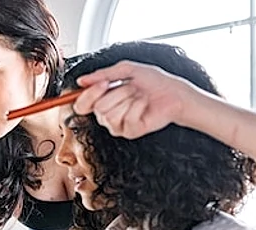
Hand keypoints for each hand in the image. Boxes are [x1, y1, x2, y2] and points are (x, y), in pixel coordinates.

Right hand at [73, 60, 190, 138]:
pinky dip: (138, 107)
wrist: (174, 93)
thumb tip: (82, 81)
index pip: (81, 105)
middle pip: (98, 108)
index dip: (89, 95)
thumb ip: (102, 74)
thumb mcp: (126, 70)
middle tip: (132, 88)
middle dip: (119, 93)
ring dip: (129, 99)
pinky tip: (145, 105)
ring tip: (140, 97)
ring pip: (110, 115)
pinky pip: (126, 119)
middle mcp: (107, 115)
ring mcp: (118, 125)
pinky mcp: (130, 132)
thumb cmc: (153, 82)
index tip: (104, 83)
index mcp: (102, 100)